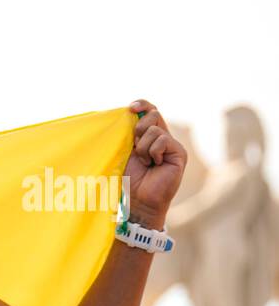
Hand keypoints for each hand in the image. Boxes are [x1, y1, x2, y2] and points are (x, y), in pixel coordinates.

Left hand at [124, 100, 187, 226]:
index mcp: (149, 136)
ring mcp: (172, 145)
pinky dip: (153, 152)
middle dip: (138, 129)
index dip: (142, 105)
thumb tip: (128, 113)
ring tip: (145, 162)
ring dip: (143, 147)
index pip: (149, 111)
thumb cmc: (129, 178)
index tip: (130, 108)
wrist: (139, 200)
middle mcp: (162, 137)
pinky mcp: (179, 152)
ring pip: (155, 130)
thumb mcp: (126, 151)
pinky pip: (163, 140)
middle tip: (134, 147)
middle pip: (153, 115)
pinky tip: (155, 164)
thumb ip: (129, 134)